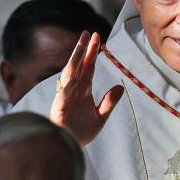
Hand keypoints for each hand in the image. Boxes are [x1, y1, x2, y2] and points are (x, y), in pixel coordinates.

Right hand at [50, 31, 123, 145]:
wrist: (69, 147)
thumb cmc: (82, 132)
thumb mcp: (100, 117)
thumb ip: (109, 102)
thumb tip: (120, 87)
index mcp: (83, 90)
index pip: (89, 67)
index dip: (92, 53)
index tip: (96, 38)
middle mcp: (74, 89)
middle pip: (79, 65)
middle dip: (83, 49)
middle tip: (88, 33)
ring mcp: (66, 96)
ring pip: (70, 74)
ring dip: (74, 60)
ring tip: (79, 47)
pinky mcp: (60, 108)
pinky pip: (63, 95)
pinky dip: (67, 86)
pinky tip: (72, 77)